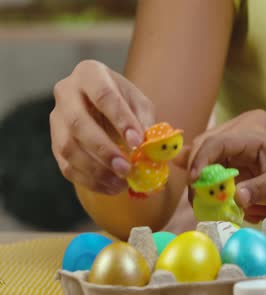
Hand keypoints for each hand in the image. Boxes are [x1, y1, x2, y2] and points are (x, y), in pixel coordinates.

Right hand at [50, 60, 154, 194]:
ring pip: (67, 147)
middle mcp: (66, 93)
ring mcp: (56, 119)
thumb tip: (149, 146)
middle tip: (126, 168)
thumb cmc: (125, 102)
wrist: (104, 108)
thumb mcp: (140, 104)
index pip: (103, 96)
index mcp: (90, 74)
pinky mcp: (55, 143)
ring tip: (121, 182)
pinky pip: (66, 165)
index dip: (121, 120)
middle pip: (78, 123)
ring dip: (95, 169)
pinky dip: (89, 180)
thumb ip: (145, 121)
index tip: (138, 142)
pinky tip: (111, 187)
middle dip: (103, 149)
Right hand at [174, 110, 265, 220]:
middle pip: (209, 164)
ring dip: (225, 201)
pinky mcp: (251, 186)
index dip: (200, 161)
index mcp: (250, 143)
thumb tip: (235, 199)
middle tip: (202, 205)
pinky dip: (242, 208)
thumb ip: (259, 189)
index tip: (195, 181)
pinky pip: (235, 198)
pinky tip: (263, 213)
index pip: (216, 145)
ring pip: (220, 185)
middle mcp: (243, 155)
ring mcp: (246, 171)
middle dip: (205, 185)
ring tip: (248, 212)